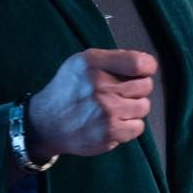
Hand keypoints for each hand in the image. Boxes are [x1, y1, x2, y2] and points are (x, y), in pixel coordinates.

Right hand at [27, 49, 156, 159]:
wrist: (46, 123)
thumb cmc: (68, 90)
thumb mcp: (82, 62)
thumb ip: (112, 59)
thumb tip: (145, 64)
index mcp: (94, 63)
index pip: (139, 63)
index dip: (146, 67)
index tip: (141, 72)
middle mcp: (100, 86)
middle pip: (146, 85)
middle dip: (137, 88)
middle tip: (120, 93)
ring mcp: (106, 111)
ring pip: (144, 106)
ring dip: (133, 108)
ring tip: (115, 108)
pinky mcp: (110, 133)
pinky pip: (138, 127)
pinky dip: (129, 126)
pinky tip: (114, 122)